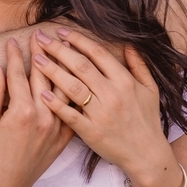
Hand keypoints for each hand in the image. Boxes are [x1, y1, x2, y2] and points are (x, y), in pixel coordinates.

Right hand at [0, 37, 72, 186]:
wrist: (6, 185)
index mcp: (22, 110)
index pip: (18, 74)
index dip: (15, 55)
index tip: (15, 41)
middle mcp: (43, 115)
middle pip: (44, 75)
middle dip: (42, 53)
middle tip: (41, 35)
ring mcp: (57, 126)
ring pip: (64, 89)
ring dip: (64, 67)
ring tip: (64, 49)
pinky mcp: (64, 137)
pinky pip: (73, 110)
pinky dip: (74, 94)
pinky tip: (78, 80)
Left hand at [32, 29, 177, 186]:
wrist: (146, 155)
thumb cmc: (147, 121)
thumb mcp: (150, 90)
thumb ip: (139, 66)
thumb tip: (129, 45)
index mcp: (125, 82)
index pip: (98, 54)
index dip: (78, 40)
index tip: (61, 31)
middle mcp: (112, 94)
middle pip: (80, 66)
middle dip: (58, 49)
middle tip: (40, 38)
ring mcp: (100, 113)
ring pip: (72, 86)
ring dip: (52, 71)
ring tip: (36, 59)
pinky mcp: (91, 132)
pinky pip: (70, 115)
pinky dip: (56, 104)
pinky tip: (41, 93)